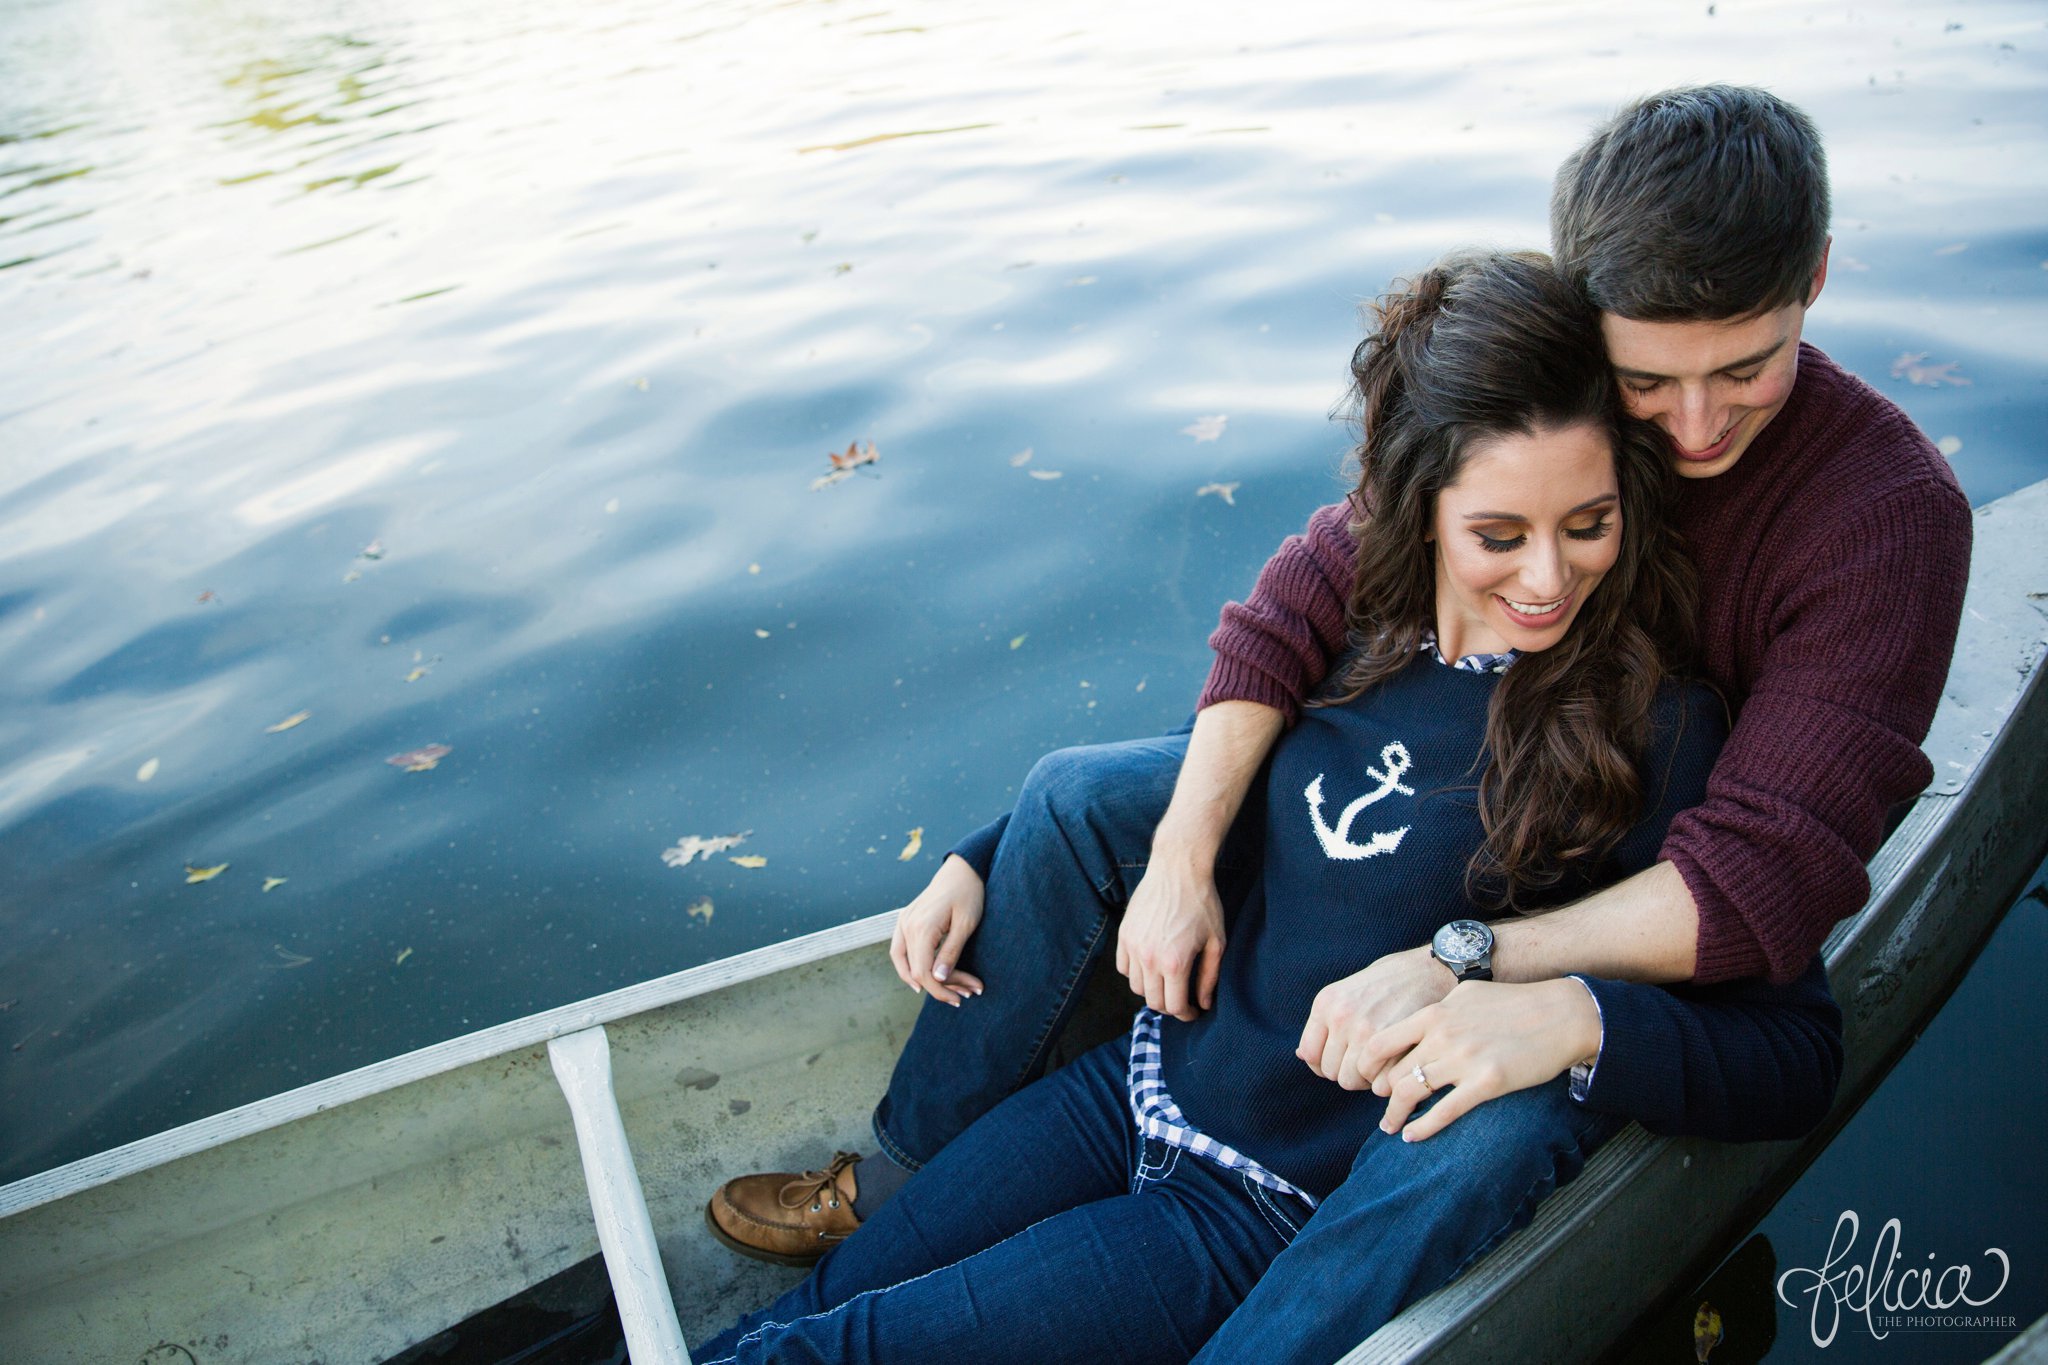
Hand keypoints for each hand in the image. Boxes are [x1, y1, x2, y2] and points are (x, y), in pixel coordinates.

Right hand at [889, 855, 986, 1005]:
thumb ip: (951, 952)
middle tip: (968, 993)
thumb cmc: (968, 894)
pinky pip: (900, 951)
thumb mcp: (966, 924)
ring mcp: (903, 922)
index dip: (941, 991)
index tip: (962, 998)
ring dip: (924, 981)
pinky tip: (926, 977)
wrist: (962, 869)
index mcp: (922, 928)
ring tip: (949, 991)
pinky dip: (910, 967)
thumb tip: (937, 980)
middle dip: (942, 987)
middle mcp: (907, 926)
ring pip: (903, 963)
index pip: (924, 973)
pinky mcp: (905, 920)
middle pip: (916, 971)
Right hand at [1114, 853, 1225, 1020]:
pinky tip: (1150, 965)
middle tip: (1182, 999)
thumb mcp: (1216, 942)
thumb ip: (1209, 977)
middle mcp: (1149, 958)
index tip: (1193, 1011)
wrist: (1178, 869)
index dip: (1186, 1014)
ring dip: (1152, 990)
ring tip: (1167, 981)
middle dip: (1170, 1006)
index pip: (1173, 1007)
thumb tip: (1203, 1004)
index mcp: (1175, 963)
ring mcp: (1133, 946)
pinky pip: (1123, 967)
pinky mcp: (1123, 934)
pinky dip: (1135, 973)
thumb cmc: (1202, 903)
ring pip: (1135, 986)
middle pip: (1153, 1001)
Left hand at [1296, 946, 1455, 1089]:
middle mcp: (1341, 1017)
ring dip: (1366, 1079)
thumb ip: (1325, 1023)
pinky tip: (1394, 1066)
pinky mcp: (1393, 1045)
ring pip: (1352, 1081)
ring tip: (1381, 1064)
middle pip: (1331, 1072)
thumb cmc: (1388, 982)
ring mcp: (1366, 1031)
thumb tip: (1301, 1056)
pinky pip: (1378, 1084)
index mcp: (1326, 1003)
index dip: (1324, 1064)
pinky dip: (1385, 1082)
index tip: (1343, 1061)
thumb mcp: (1347, 991)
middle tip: (1367, 1062)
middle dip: (1348, 1072)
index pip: (1309, 1055)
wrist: (1430, 970)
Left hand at [1369, 978, 1602, 1140]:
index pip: (1380, 1042)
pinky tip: (1412, 1136)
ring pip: (1410, 1093)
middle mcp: (1442, 1035)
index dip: (1365, 1065)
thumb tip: (1415, 1026)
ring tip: (1391, 1127)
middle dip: (1380, 1094)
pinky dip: (1422, 1128)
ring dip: (1395, 1115)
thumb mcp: (1466, 995)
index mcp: (1434, 1013)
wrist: (1560, 1014)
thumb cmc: (1514, 1003)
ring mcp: (1463, 1060)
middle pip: (1392, 1073)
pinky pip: (1444, 1112)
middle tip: (1380, 1106)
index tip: (1365, 1078)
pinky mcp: (1487, 1083)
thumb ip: (1437, 1011)